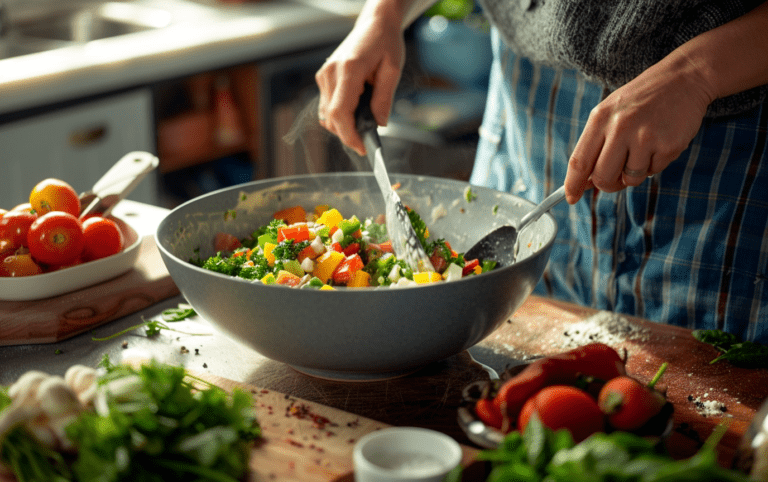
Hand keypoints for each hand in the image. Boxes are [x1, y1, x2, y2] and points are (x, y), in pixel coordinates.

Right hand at [315, 10, 405, 155]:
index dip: (349, 135)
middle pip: (331, 117)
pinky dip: (340, 116)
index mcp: (349, 70)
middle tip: (367, 142)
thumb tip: (379, 125)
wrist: (375, 24)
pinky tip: (356, 113)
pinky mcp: (324, 78)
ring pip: (326, 114)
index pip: (340, 112)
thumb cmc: (385, 42)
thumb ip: (384, 99)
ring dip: (343, 126)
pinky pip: (327, 106)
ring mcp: (324, 75)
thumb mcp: (393, 70)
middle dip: (348, 134)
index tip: (362, 148)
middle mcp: (331, 73)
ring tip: (364, 124)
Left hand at [563, 56, 713, 203]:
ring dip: (634, 173)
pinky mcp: (668, 145)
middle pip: (603, 177)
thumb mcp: (610, 113)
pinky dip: (654, 164)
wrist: (683, 78)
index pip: (579, 161)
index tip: (571, 198)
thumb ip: (595, 145)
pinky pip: (653, 171)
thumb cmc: (641, 99)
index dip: (572, 184)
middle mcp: (620, 127)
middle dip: (607, 184)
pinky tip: (659, 142)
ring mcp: (645, 137)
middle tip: (616, 176)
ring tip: (642, 149)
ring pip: (630, 179)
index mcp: (600, 118)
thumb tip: (584, 183)